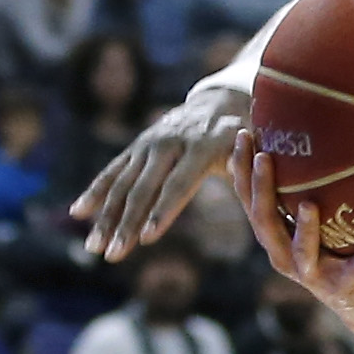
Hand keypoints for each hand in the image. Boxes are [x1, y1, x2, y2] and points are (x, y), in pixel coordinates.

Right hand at [73, 75, 252, 260]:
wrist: (225, 98)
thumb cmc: (251, 135)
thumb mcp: (261, 150)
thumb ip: (258, 174)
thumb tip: (274, 203)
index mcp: (205, 145)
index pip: (179, 183)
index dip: (162, 211)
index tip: (147, 238)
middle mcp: (171, 141)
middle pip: (144, 187)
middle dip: (126, 224)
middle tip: (113, 255)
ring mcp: (151, 142)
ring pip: (123, 182)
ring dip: (105, 217)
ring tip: (93, 248)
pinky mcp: (139, 145)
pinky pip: (113, 170)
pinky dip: (96, 191)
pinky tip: (78, 213)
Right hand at [229, 132, 353, 329]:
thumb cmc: (338, 246)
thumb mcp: (323, 212)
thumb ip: (313, 183)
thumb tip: (318, 126)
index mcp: (275, 233)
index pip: (249, 199)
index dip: (241, 170)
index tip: (242, 133)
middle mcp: (284, 254)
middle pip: (264, 222)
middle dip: (262, 190)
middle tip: (264, 157)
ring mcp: (310, 274)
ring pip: (300, 252)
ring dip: (304, 229)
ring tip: (309, 205)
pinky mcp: (340, 288)